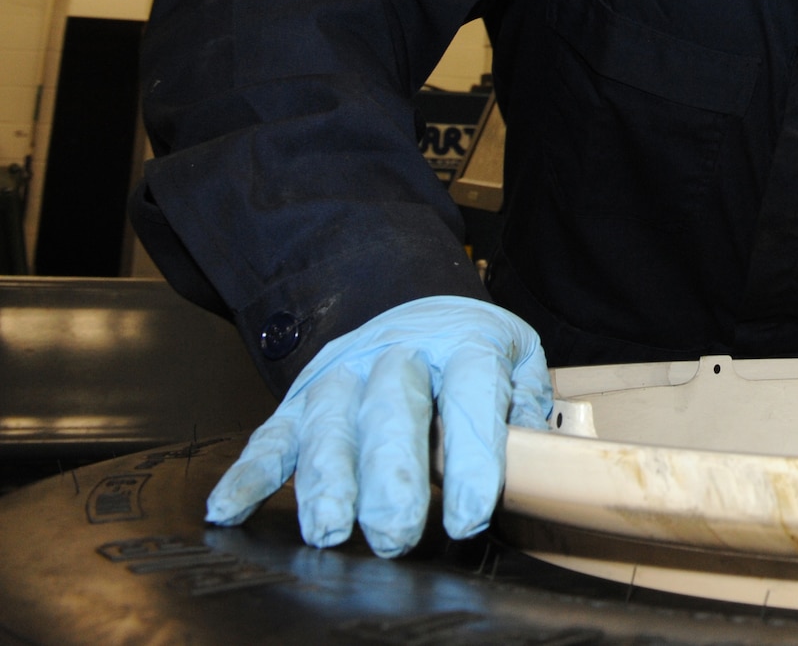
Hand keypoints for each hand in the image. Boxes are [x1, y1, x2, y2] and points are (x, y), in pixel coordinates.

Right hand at [206, 295, 551, 555]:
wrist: (409, 301)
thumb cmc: (469, 348)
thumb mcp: (517, 355)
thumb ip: (528, 401)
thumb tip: (532, 451)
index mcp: (462, 344)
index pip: (469, 397)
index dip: (472, 459)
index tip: (469, 516)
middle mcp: (397, 355)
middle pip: (390, 412)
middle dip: (391, 477)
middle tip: (398, 533)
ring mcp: (341, 375)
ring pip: (328, 426)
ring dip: (325, 481)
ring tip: (330, 530)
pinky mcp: (300, 399)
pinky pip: (269, 435)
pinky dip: (245, 473)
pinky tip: (228, 509)